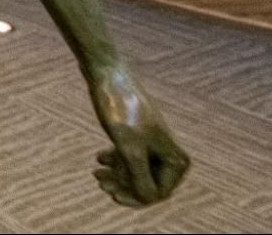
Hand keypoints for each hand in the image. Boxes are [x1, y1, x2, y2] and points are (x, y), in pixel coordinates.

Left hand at [88, 63, 188, 205]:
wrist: (107, 74)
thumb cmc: (120, 109)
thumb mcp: (129, 148)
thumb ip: (140, 176)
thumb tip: (148, 198)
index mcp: (175, 158)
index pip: (159, 193)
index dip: (136, 198)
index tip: (113, 194)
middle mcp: (169, 152)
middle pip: (147, 183)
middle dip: (124, 186)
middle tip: (100, 181)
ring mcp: (153, 143)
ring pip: (137, 171)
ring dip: (117, 176)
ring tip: (96, 173)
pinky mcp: (138, 133)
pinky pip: (130, 157)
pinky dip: (116, 161)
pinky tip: (99, 158)